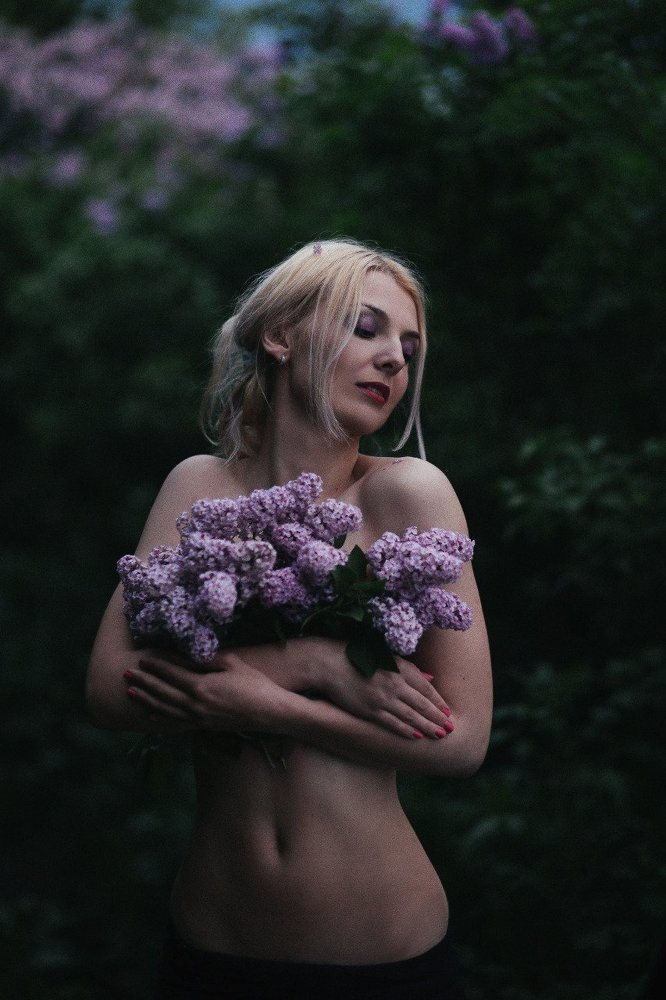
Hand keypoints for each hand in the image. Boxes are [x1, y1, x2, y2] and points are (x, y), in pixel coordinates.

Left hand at [122, 648, 293, 733]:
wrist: (270, 713)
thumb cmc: (255, 684)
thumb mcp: (233, 663)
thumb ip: (208, 658)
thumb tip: (189, 651)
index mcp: (202, 687)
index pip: (172, 673)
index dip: (156, 665)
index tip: (142, 657)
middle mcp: (196, 705)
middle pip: (163, 691)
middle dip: (143, 682)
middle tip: (126, 673)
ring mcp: (198, 718)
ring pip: (165, 709)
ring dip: (146, 699)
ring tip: (130, 692)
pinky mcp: (203, 726)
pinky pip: (176, 724)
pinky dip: (160, 719)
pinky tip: (149, 716)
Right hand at [304, 637, 453, 740]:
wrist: (327, 663)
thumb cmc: (355, 655)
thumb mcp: (385, 655)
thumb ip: (408, 667)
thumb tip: (430, 678)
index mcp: (399, 667)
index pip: (426, 688)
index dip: (438, 701)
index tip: (448, 712)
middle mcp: (394, 683)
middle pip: (422, 704)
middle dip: (438, 717)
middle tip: (451, 728)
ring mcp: (382, 698)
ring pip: (411, 716)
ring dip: (427, 727)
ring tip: (440, 735)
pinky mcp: (369, 710)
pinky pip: (392, 723)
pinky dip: (406, 730)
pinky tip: (416, 736)